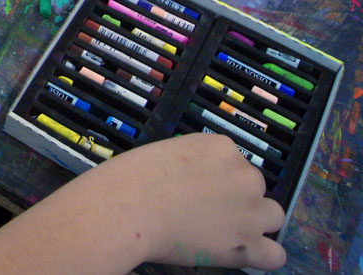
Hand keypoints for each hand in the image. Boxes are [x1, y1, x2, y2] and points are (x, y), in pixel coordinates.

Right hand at [78, 133, 286, 270]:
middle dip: (237, 199)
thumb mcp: (167, 153)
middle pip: (255, 187)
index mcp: (222, 148)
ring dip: (254, 223)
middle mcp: (244, 175)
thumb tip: (197, 184)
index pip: (235, 163)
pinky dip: (261, 255)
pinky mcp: (248, 243)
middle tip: (206, 211)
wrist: (129, 207)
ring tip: (224, 232)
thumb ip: (193, 165)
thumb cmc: (134, 178)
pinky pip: (274, 254)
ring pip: (272, 216)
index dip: (219, 179)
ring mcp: (250, 210)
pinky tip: (241, 253)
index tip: (199, 190)